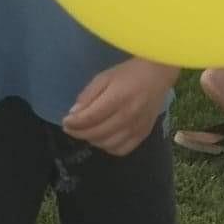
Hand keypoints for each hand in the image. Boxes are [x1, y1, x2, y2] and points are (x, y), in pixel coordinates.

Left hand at [63, 58, 177, 155]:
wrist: (158, 75)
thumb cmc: (129, 73)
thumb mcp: (104, 77)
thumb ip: (88, 96)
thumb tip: (73, 114)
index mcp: (118, 97)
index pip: (91, 117)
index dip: (74, 122)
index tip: (65, 122)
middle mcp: (129, 115)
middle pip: (97, 133)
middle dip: (79, 132)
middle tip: (70, 128)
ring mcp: (138, 127)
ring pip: (108, 144)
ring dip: (92, 140)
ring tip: (86, 131)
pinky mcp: (144, 134)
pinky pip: (122, 150)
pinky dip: (108, 147)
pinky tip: (103, 138)